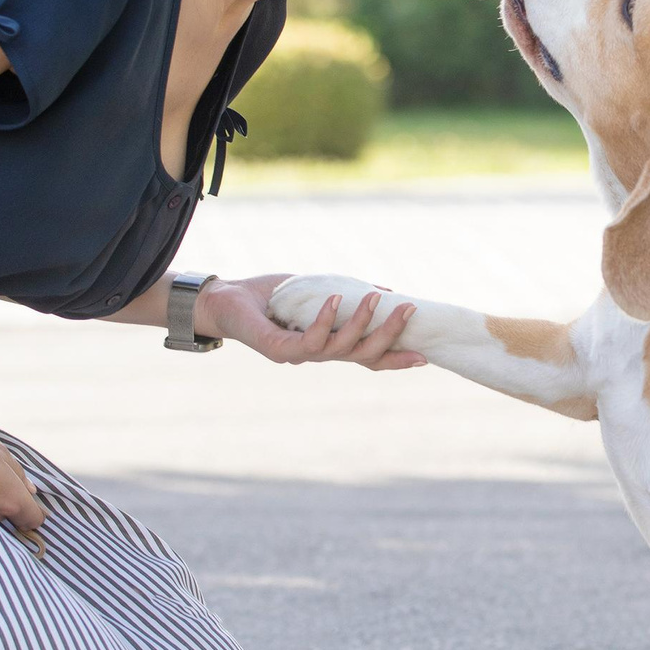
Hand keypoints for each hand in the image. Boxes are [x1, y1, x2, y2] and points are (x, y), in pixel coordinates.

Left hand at [198, 274, 424, 370]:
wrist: (224, 300)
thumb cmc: (271, 296)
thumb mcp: (318, 291)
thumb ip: (349, 295)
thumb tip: (386, 289)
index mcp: (328, 345)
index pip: (367, 357)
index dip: (395, 359)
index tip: (425, 358)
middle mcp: (316, 355)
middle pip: (362, 356)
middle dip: (389, 336)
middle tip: (409, 311)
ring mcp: (298, 355)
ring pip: (341, 349)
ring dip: (363, 323)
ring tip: (378, 298)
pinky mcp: (278, 349)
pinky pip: (310, 340)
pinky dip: (327, 319)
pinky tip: (336, 298)